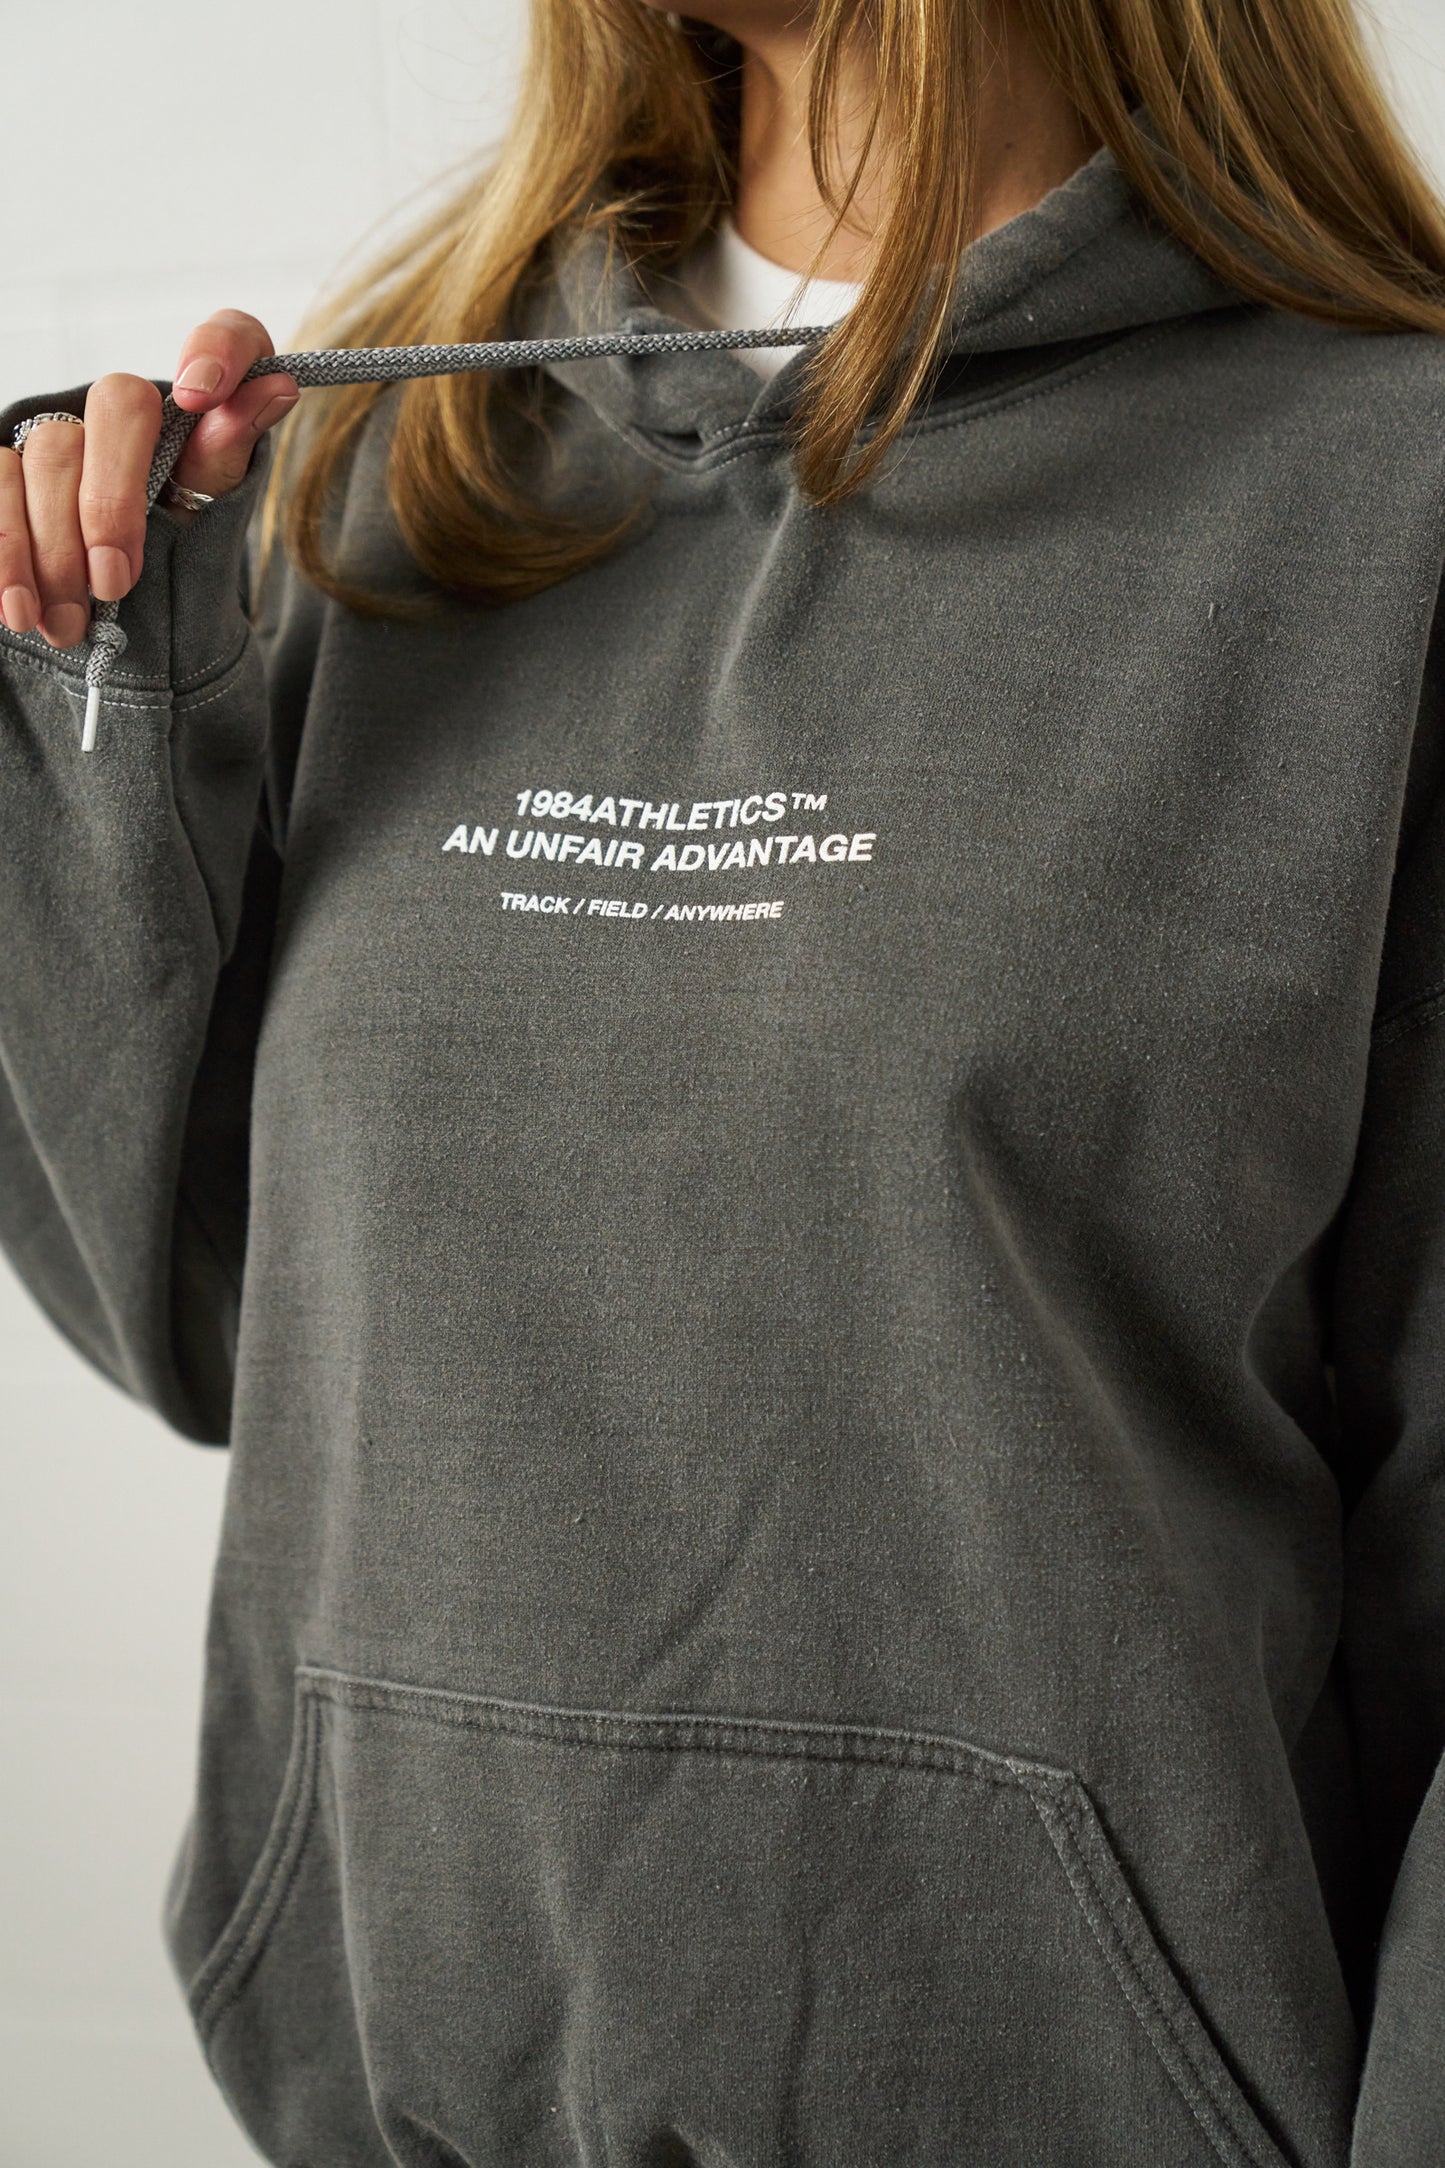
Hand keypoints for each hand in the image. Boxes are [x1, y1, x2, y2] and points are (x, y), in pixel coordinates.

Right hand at [0, 309, 297, 647]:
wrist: (132, 620)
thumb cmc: (182, 564)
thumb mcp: (212, 519)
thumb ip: (230, 456)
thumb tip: (276, 388)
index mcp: (207, 405)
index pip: (232, 336)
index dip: (216, 350)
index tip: (201, 393)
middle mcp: (132, 408)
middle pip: (119, 404)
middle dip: (112, 501)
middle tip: (113, 583)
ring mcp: (67, 433)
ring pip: (49, 450)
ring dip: (53, 547)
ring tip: (66, 624)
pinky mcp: (12, 468)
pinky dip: (5, 550)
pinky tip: (15, 605)